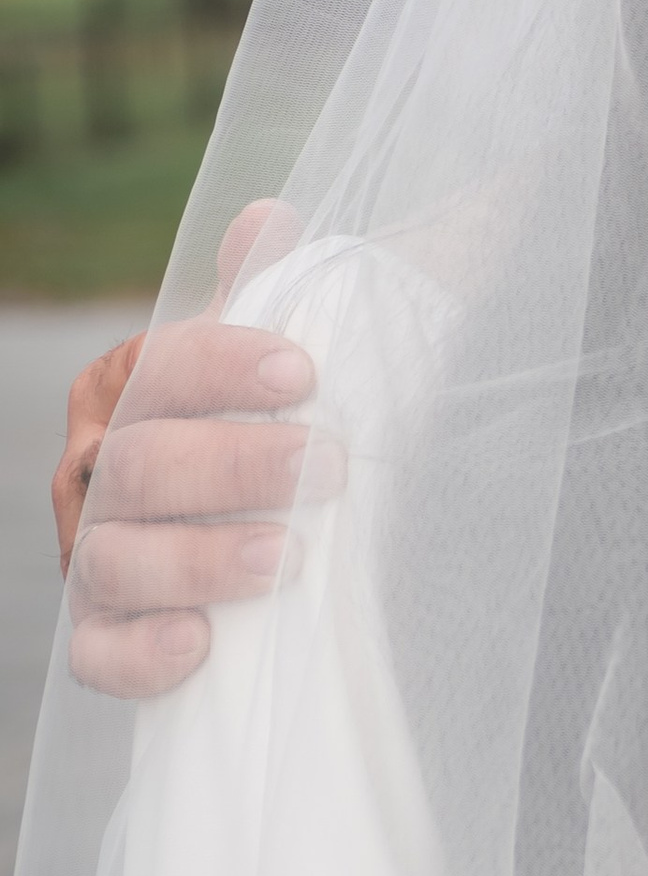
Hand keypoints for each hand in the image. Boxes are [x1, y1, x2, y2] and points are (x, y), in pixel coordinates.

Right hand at [61, 203, 321, 695]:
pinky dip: (141, 655)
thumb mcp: (281, 358)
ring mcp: (93, 557)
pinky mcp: (105, 637)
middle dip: (233, 464)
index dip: (224, 368)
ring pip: (114, 559)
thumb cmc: (275, 428)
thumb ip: (279, 290)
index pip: (162, 367)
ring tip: (285, 557)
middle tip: (327, 468)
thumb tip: (269, 220)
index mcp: (126, 389)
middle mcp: (93, 472)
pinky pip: (97, 655)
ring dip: (197, 559)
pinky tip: (199, 646)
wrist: (265, 526)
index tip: (305, 373)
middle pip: (141, 465)